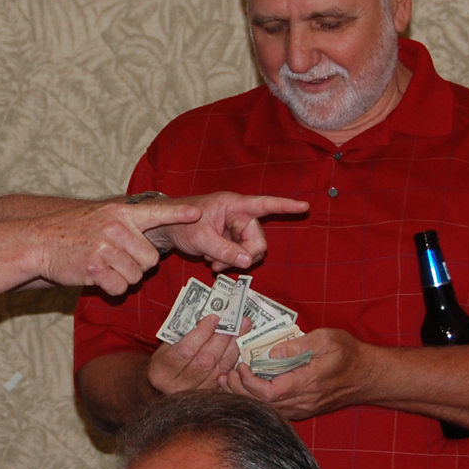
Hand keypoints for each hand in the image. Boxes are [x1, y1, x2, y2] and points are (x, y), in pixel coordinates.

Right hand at [33, 199, 202, 294]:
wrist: (38, 241)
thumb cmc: (70, 232)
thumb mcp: (99, 217)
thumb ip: (125, 226)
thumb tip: (150, 244)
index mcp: (120, 213)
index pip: (156, 212)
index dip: (178, 214)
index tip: (198, 213)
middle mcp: (116, 228)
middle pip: (150, 259)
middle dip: (138, 266)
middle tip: (117, 261)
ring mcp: (105, 248)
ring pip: (136, 276)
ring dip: (123, 278)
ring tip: (103, 268)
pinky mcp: (95, 268)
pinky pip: (119, 288)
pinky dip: (111, 289)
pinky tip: (97, 278)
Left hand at [144, 192, 308, 269]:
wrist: (164, 228)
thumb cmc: (179, 223)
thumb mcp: (200, 238)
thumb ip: (225, 249)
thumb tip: (248, 261)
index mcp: (233, 205)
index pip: (264, 204)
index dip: (285, 206)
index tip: (305, 206)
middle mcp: (237, 214)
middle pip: (257, 239)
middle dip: (245, 255)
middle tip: (223, 264)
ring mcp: (233, 227)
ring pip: (249, 249)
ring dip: (234, 260)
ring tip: (213, 263)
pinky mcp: (228, 238)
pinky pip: (239, 253)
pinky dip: (228, 261)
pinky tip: (212, 262)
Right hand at [147, 315, 242, 393]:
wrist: (164, 381)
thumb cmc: (167, 357)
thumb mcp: (167, 344)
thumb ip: (184, 333)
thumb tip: (212, 317)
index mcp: (161, 370)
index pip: (185, 350)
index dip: (202, 334)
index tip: (214, 318)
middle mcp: (176, 386)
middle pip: (205, 361)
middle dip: (222, 339)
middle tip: (235, 321)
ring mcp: (194, 393)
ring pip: (219, 369)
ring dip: (233, 346)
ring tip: (243, 328)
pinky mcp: (208, 396)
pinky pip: (226, 376)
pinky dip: (234, 358)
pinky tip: (240, 344)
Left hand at [223, 328, 367, 420]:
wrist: (368, 376)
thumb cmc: (348, 353)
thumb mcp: (326, 338)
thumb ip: (298, 345)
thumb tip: (271, 353)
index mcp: (307, 383)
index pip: (267, 392)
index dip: (248, 382)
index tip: (240, 365)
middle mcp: (303, 401)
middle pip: (261, 404)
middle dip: (239, 390)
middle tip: (226, 374)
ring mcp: (303, 408)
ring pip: (267, 409)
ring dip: (246, 396)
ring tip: (229, 381)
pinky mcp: (303, 409)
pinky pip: (275, 409)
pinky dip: (257, 400)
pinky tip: (247, 388)